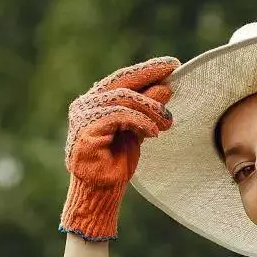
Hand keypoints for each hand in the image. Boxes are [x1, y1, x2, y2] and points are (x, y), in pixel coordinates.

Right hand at [60, 56, 178, 241]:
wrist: (100, 191)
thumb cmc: (116, 163)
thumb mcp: (138, 131)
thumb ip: (147, 111)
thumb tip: (165, 88)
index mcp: (97, 100)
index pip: (123, 78)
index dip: (147, 70)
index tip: (172, 64)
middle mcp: (87, 103)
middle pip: (122, 83)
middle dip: (150, 78)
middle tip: (174, 81)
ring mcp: (83, 115)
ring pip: (122, 98)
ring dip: (150, 108)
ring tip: (167, 122)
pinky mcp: (86, 129)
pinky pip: (118, 115)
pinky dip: (139, 121)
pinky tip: (154, 132)